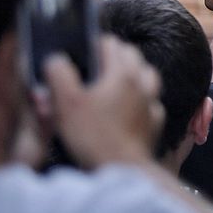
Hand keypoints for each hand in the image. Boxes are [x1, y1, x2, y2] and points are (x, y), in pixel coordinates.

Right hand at [45, 37, 162, 167]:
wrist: (122, 168)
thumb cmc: (93, 135)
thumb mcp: (66, 103)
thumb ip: (59, 74)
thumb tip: (57, 58)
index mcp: (122, 73)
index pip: (112, 44)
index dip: (95, 44)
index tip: (82, 52)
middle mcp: (142, 84)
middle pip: (133, 56)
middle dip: (115, 55)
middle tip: (95, 65)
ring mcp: (151, 103)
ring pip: (148, 76)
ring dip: (134, 74)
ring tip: (116, 82)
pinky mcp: (155, 123)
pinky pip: (152, 103)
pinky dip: (142, 100)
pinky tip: (130, 109)